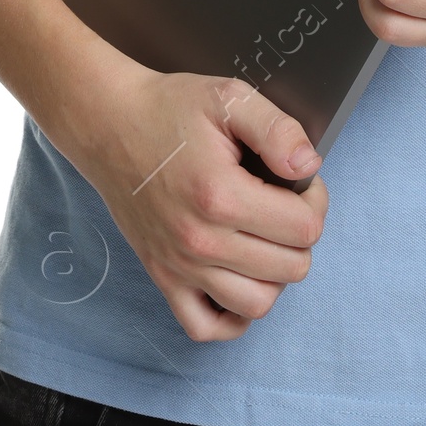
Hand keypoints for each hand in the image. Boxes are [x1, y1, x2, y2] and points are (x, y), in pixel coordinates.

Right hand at [65, 66, 329, 342]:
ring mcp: (180, 266)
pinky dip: (232, 315)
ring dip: (274, 274)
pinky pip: (206, 327)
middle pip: (290, 269)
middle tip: (283, 203)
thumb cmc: (169, 110)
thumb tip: (309, 167)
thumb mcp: (230, 98)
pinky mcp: (163, 278)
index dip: (314, 201)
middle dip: (300, 235)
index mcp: (221, 195)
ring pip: (258, 304)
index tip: (299, 181)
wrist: (111, 124)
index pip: (304, 229)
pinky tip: (239, 278)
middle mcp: (200, 241)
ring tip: (264, 237)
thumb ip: (278, 130)